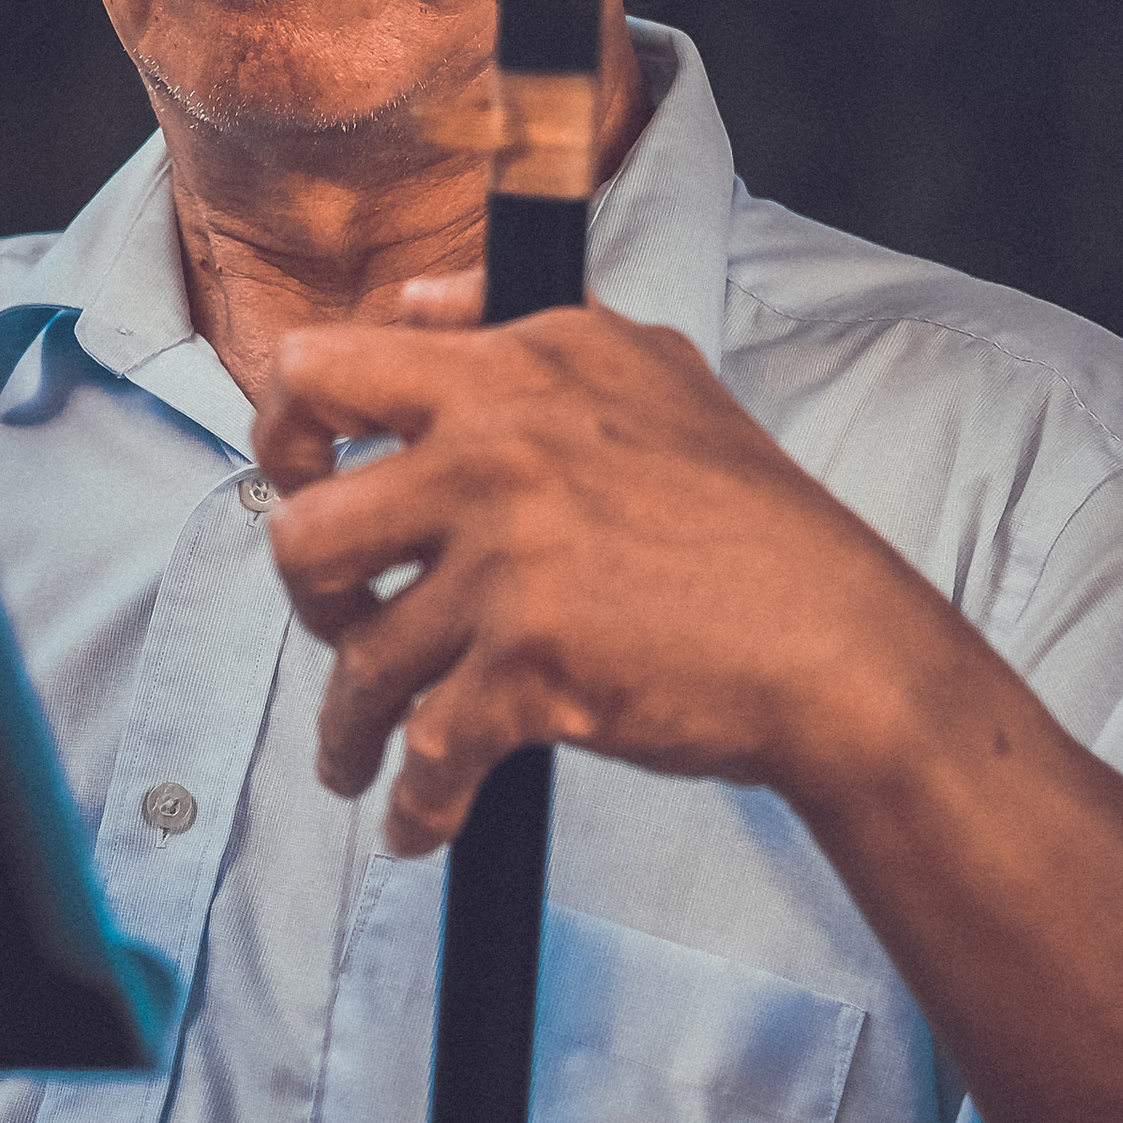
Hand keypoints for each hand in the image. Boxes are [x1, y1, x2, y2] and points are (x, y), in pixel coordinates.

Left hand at [253, 277, 969, 855]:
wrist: (837, 643)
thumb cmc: (751, 517)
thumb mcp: (643, 366)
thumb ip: (515, 324)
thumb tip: (421, 302)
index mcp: (509, 374)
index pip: (321, 371)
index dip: (285, 433)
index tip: (301, 476)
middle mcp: (493, 456)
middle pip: (302, 528)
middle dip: (307, 593)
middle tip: (341, 616)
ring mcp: (509, 565)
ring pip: (355, 657)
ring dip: (346, 725)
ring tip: (358, 750)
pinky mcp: (529, 669)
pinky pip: (425, 751)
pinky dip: (413, 806)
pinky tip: (417, 820)